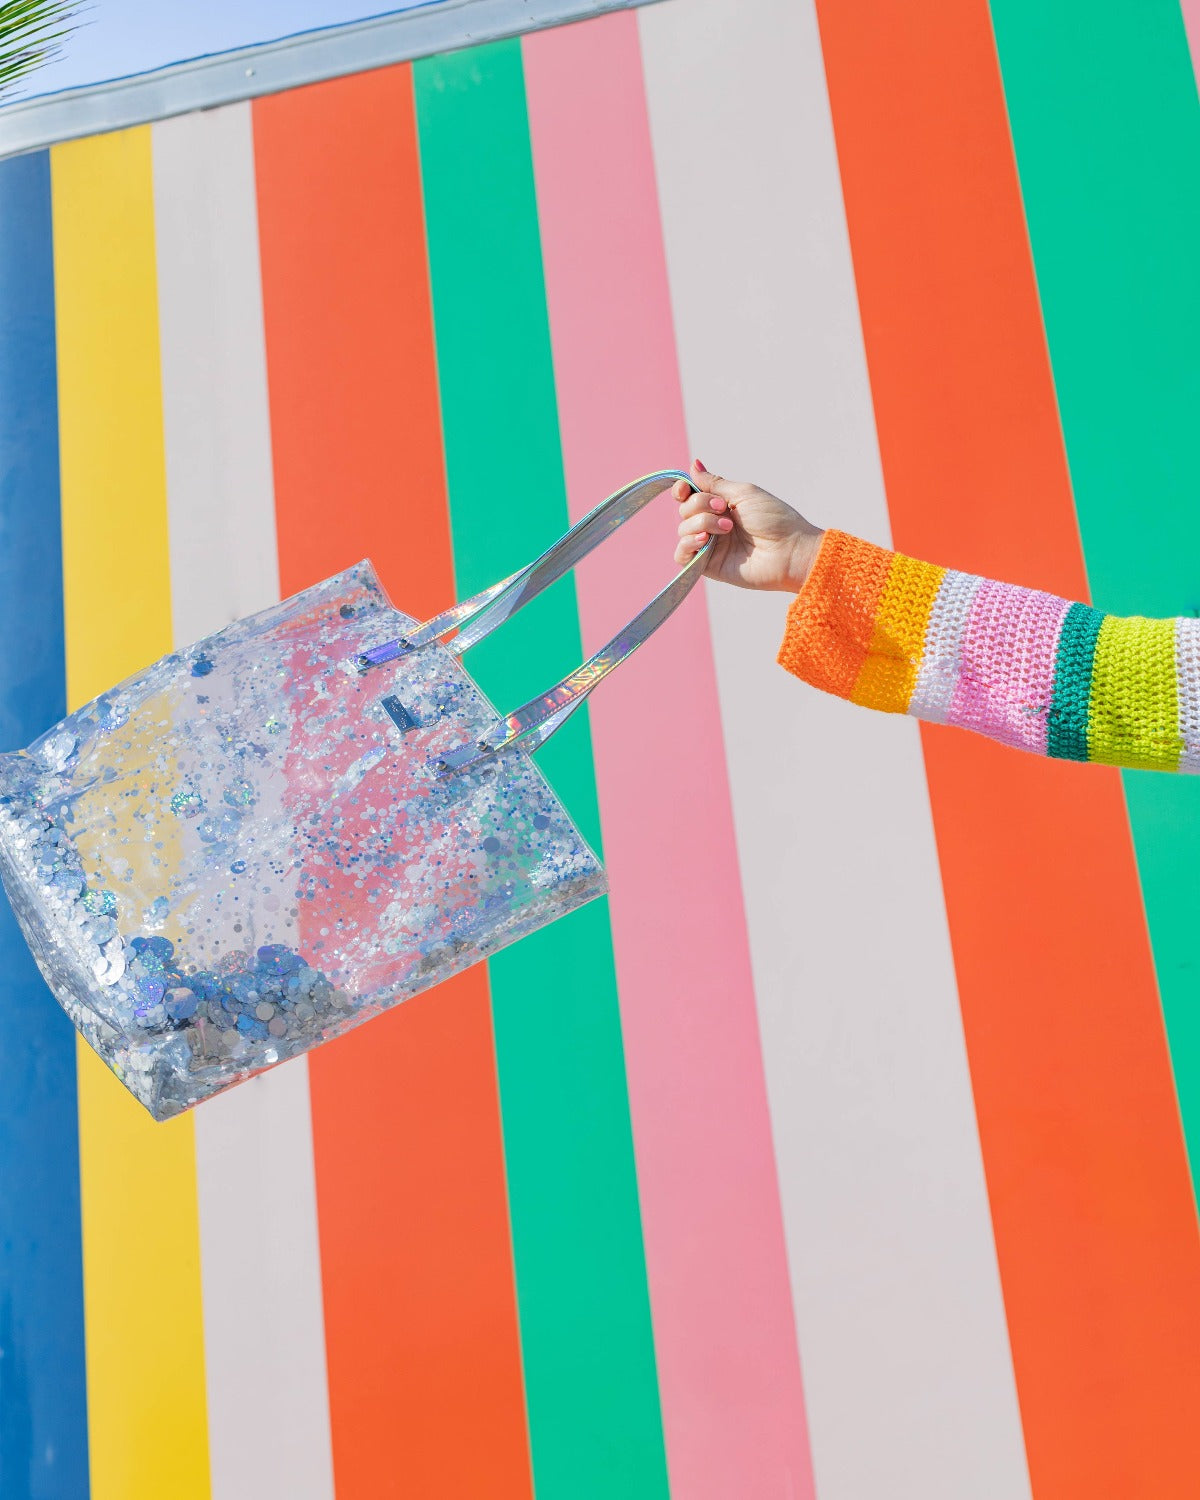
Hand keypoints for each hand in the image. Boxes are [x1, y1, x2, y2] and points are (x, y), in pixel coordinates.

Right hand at [673, 460, 823, 591]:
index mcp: (721, 505)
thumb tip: (693, 465)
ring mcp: (710, 545)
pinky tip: (705, 539)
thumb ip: (714, 483)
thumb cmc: (774, 519)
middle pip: (684, 510)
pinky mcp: (707, 565)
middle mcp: (713, 524)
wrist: (789, 551)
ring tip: (727, 528)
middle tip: (724, 508)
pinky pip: (681, 555)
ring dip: (701, 523)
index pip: (689, 495)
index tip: (685, 488)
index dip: (682, 490)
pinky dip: (687, 544)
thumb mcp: (743, 493)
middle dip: (700, 504)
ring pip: (683, 529)